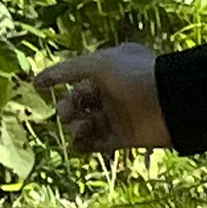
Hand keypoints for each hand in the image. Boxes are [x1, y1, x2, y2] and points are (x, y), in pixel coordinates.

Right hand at [35, 41, 167, 155]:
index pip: (75, 76)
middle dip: (67, 107)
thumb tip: (36, 81)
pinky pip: (95, 143)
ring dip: (76, 127)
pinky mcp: (123, 139)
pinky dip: (84, 143)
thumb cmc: (135, 76)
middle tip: (68, 113)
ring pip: (84, 123)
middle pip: (77, 101)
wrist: (170, 103)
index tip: (39, 86)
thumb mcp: (98, 64)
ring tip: (81, 128)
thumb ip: (66, 71)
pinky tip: (80, 141)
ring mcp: (118, 115)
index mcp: (109, 67)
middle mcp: (112, 91)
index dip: (58, 81)